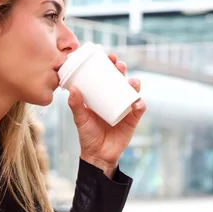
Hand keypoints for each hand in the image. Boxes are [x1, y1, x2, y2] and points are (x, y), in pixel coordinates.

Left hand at [68, 54, 145, 175]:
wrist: (98, 155)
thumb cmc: (87, 135)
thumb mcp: (80, 119)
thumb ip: (76, 105)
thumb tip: (72, 89)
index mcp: (102, 96)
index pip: (106, 76)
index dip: (109, 65)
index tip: (108, 56)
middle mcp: (115, 99)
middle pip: (121, 79)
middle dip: (122, 69)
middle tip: (118, 65)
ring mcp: (125, 108)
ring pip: (133, 91)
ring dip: (134, 83)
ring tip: (131, 81)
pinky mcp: (133, 120)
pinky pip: (139, 109)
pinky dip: (140, 104)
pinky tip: (137, 102)